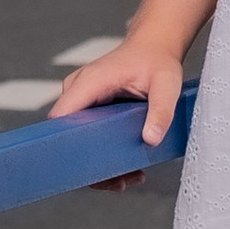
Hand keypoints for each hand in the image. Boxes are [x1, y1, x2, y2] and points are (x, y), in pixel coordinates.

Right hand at [51, 25, 183, 176]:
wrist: (153, 46)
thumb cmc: (157, 60)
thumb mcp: (167, 84)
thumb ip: (161, 111)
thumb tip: (150, 140)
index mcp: (90, 81)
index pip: (62, 117)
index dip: (65, 145)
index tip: (83, 170)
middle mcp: (78, 90)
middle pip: (67, 135)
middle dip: (89, 164)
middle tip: (119, 182)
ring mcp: (81, 99)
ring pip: (76, 139)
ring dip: (98, 163)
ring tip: (129, 178)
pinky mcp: (88, 107)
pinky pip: (86, 134)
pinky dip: (102, 152)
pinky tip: (126, 168)